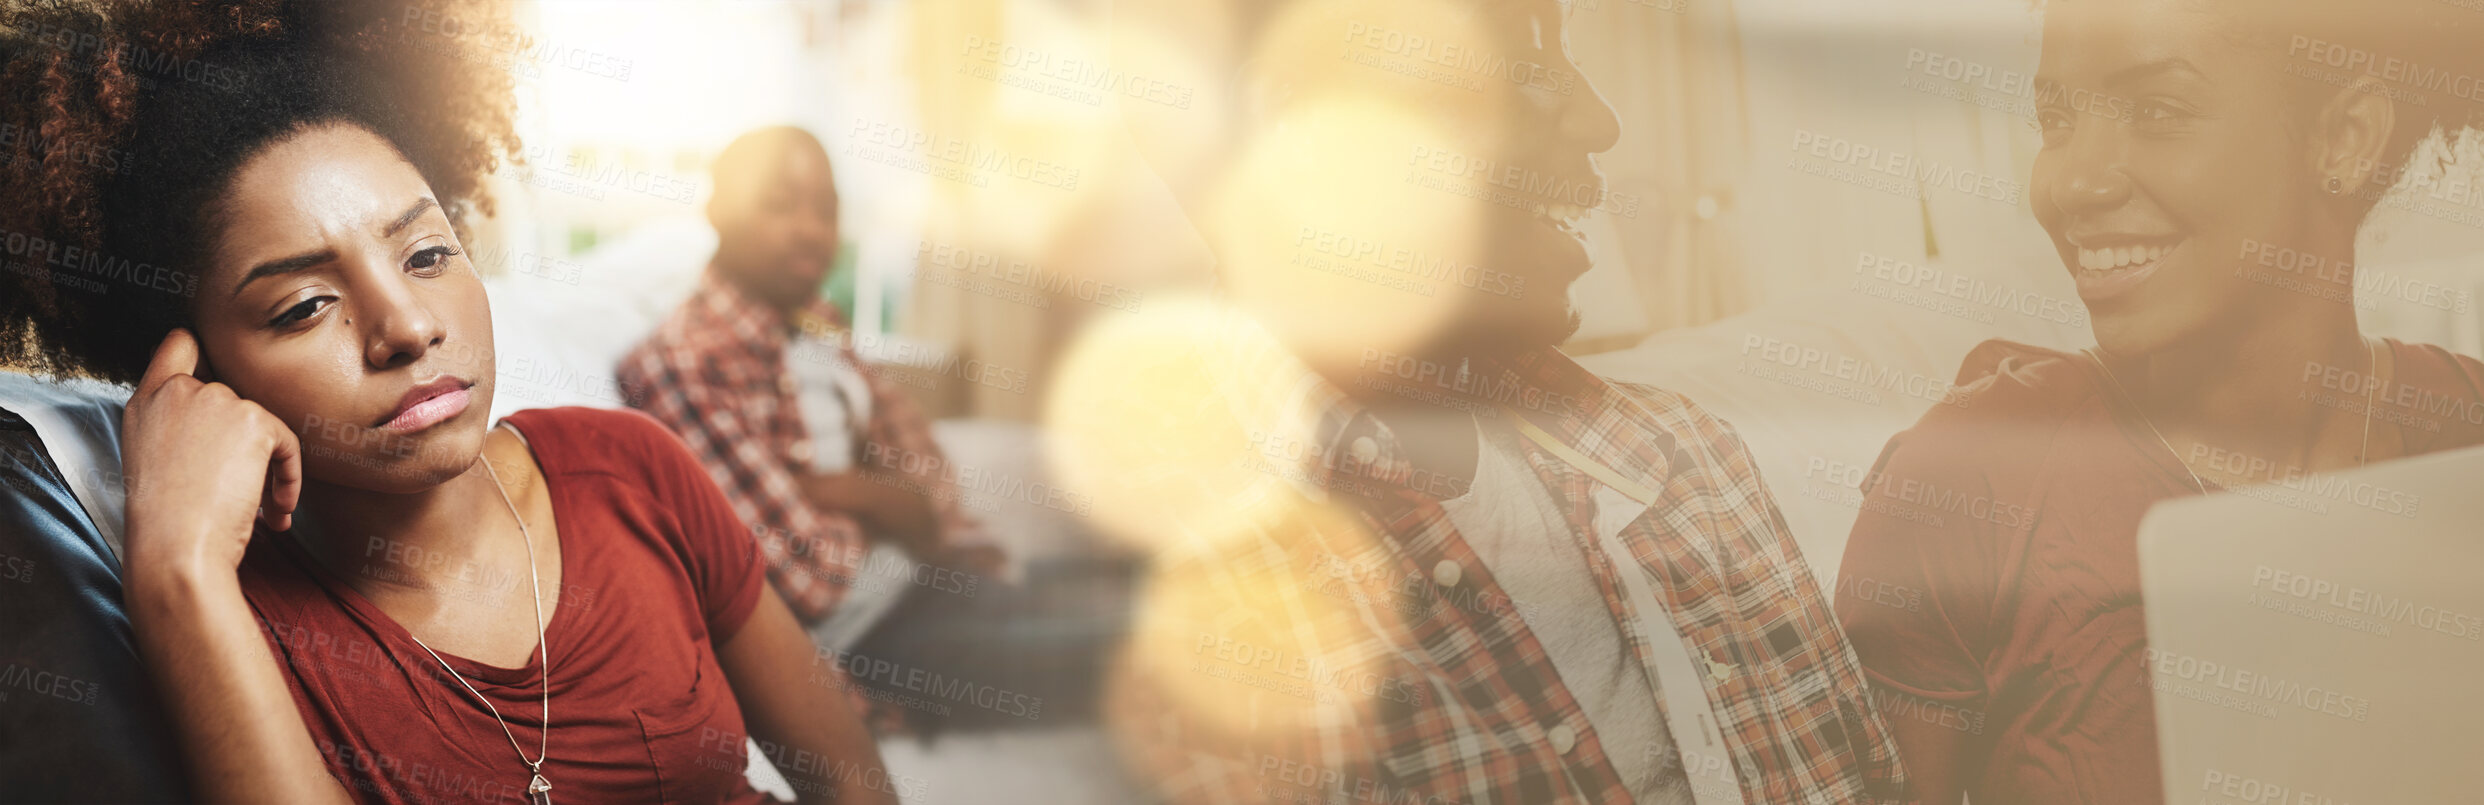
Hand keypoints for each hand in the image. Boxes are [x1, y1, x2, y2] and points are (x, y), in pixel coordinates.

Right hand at [119, 329, 302, 577]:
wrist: (176, 548)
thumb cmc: (166, 521)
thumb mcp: (151, 458)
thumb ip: (176, 424)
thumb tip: (221, 422)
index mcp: (146, 401)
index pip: (179, 345)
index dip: (204, 354)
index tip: (219, 377)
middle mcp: (179, 391)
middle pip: (233, 397)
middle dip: (244, 444)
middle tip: (241, 489)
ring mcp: (216, 400)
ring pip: (261, 426)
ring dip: (268, 469)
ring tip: (261, 511)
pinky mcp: (252, 418)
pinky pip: (287, 444)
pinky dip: (289, 478)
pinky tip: (277, 511)